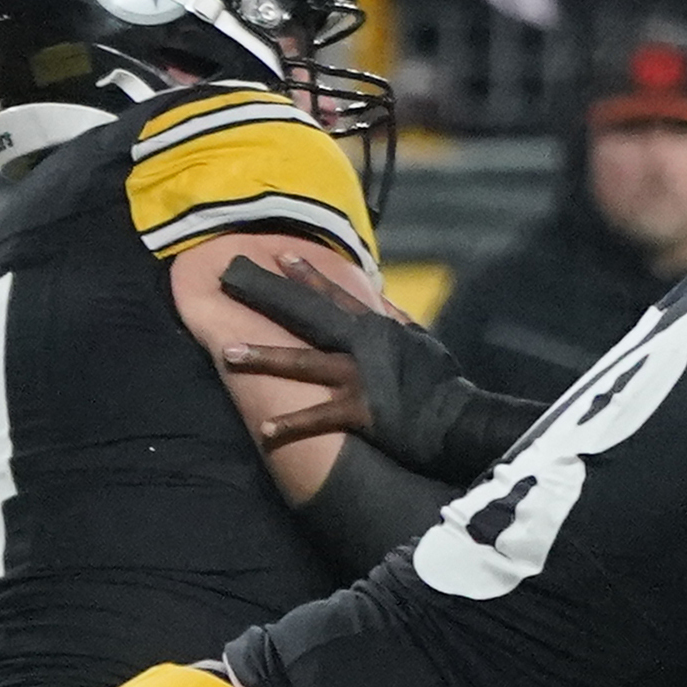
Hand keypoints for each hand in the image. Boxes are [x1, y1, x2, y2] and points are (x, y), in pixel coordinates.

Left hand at [214, 258, 536, 479]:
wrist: (460, 420)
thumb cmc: (441, 384)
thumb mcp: (421, 342)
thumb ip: (397, 320)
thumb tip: (382, 301)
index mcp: (376, 329)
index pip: (335, 296)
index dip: (307, 276)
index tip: (281, 257)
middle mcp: (362, 345)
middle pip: (308, 317)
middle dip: (269, 300)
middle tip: (231, 284)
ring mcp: (359, 376)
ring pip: (301, 362)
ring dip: (263, 358)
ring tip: (226, 353)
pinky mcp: (360, 409)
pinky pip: (317, 417)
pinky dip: (290, 424)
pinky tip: (264, 429)